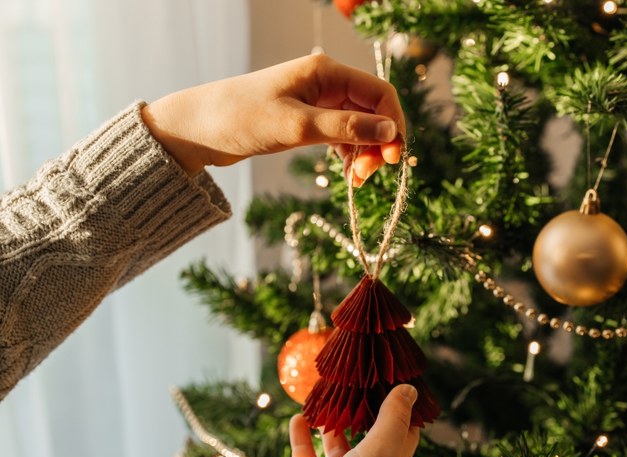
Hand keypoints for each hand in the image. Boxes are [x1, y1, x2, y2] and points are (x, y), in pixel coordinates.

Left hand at [141, 54, 404, 184]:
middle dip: (378, 143)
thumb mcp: (298, 125)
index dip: (394, 125)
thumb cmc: (242, 118)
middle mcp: (326, 83)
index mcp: (327, 72)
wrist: (198, 129)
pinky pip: (342, 135)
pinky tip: (347, 174)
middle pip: (373, 110)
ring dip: (365, 152)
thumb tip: (391, 131)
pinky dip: (349, 154)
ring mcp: (317, 102)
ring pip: (360, 125)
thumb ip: (346, 127)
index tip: (392, 159)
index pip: (380, 93)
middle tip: (367, 175)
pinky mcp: (307, 120)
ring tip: (355, 180)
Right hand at [276, 384, 419, 456]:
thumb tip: (410, 389)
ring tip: (326, 393)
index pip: (404, 431)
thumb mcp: (380, 455)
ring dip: (331, 422)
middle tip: (355, 377)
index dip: (402, 405)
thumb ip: (392, 421)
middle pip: (368, 436)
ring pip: (337, 447)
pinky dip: (301, 438)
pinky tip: (298, 417)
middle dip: (363, 409)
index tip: (396, 376)